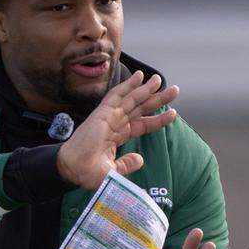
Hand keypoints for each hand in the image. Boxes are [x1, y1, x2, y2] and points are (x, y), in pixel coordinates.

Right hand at [56, 71, 179, 189]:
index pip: (143, 124)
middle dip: (158, 99)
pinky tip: (139, 76)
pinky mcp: (102, 113)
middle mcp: (115, 123)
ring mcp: (109, 117)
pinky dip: (128, 85)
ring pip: (132, 99)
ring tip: (160, 79)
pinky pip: (117, 96)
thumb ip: (127, 164)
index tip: (174, 113)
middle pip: (141, 108)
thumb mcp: (114, 171)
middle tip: (175, 90)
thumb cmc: (89, 172)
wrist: (74, 170)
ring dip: (146, 88)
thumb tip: (140, 159)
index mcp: (118, 136)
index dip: (158, 119)